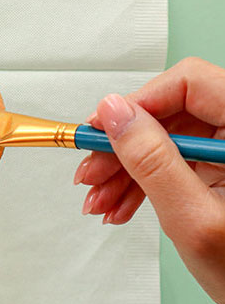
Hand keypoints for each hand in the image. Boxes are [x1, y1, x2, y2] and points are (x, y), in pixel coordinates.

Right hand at [74, 57, 224, 303]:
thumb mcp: (194, 220)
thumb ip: (153, 161)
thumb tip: (115, 113)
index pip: (189, 84)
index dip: (138, 102)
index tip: (101, 128)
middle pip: (169, 113)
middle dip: (122, 147)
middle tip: (92, 171)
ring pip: (163, 138)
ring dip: (124, 169)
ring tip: (100, 198)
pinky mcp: (218, 170)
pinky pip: (170, 161)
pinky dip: (141, 181)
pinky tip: (120, 203)